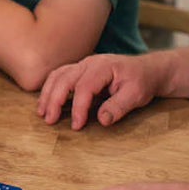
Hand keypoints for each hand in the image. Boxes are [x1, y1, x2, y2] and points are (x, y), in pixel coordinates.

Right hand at [37, 54, 159, 128]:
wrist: (146, 70)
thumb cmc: (141, 82)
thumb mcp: (136, 95)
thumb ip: (118, 106)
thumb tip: (101, 120)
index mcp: (103, 67)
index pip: (84, 87)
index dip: (78, 108)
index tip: (76, 126)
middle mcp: (88, 63)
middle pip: (64, 79)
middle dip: (54, 100)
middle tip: (49, 120)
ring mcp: (81, 65)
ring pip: (57, 76)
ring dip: (47, 94)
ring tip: (42, 112)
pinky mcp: (78, 70)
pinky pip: (58, 76)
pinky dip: (50, 88)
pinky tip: (47, 101)